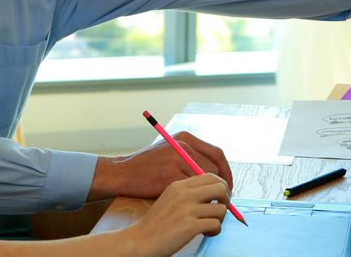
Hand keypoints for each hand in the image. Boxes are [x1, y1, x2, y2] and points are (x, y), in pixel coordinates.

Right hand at [88, 131, 233, 200]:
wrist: (121, 174)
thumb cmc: (146, 166)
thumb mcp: (170, 151)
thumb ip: (191, 156)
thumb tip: (218, 173)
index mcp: (185, 138)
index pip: (217, 154)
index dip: (226, 172)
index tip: (228, 186)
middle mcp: (183, 147)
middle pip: (215, 170)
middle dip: (221, 187)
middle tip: (222, 201)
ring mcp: (176, 162)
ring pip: (206, 184)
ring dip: (210, 197)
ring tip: (209, 208)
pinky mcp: (170, 179)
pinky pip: (193, 194)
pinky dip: (197, 205)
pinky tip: (194, 211)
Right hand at [122, 174, 229, 256]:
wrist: (140, 240)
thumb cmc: (156, 223)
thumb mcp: (169, 198)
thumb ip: (189, 192)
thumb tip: (216, 192)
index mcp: (179, 185)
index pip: (210, 176)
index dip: (221, 186)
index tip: (220, 198)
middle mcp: (184, 194)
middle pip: (220, 187)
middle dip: (226, 199)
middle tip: (220, 210)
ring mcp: (187, 209)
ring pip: (221, 208)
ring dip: (220, 219)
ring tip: (209, 225)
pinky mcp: (189, 226)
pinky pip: (215, 224)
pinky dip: (215, 231)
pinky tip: (205, 233)